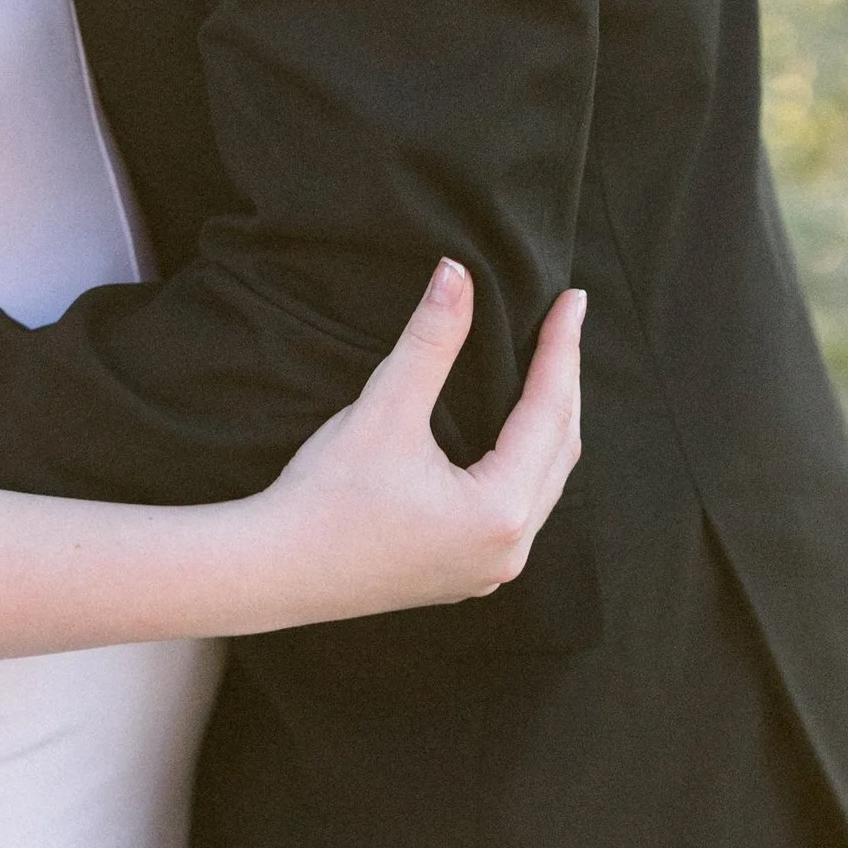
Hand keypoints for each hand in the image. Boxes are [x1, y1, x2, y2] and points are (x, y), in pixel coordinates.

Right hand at [242, 261, 584, 630]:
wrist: (274, 572)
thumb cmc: (325, 497)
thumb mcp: (384, 411)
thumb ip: (430, 340)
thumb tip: (457, 274)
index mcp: (501, 510)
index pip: (548, 410)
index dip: (561, 348)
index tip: (572, 299)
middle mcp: (510, 548)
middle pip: (559, 448)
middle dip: (563, 382)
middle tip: (566, 321)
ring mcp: (489, 568)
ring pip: (543, 483)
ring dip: (548, 425)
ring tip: (548, 370)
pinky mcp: (464, 573)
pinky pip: (518, 509)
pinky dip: (524, 463)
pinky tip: (511, 437)